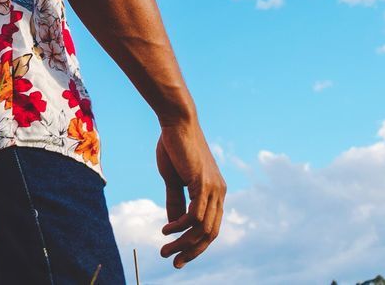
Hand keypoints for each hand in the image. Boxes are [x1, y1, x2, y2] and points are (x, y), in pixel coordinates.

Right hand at [155, 120, 225, 268]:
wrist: (177, 122)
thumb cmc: (174, 146)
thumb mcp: (174, 179)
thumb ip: (176, 200)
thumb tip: (174, 224)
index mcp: (215, 192)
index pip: (211, 227)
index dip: (197, 244)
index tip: (179, 254)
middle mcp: (219, 193)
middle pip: (210, 233)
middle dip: (192, 251)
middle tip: (173, 262)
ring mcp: (213, 189)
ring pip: (202, 228)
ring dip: (183, 243)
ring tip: (165, 250)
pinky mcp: (203, 184)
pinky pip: (195, 215)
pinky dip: (180, 226)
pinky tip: (166, 229)